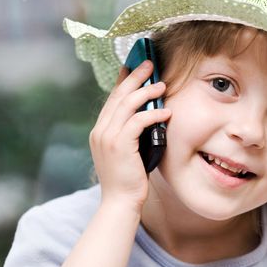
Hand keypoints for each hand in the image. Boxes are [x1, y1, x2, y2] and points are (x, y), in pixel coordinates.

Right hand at [89, 61, 170, 211]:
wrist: (120, 202)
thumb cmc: (128, 178)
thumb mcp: (127, 150)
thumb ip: (131, 132)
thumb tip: (148, 114)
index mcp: (100, 130)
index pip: (112, 98)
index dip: (123, 80)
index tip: (133, 66)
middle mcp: (100, 130)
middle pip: (118, 95)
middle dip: (135, 77)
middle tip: (150, 64)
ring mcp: (107, 137)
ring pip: (127, 104)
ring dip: (147, 92)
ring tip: (162, 86)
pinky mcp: (119, 145)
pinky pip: (138, 121)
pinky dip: (154, 114)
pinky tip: (166, 113)